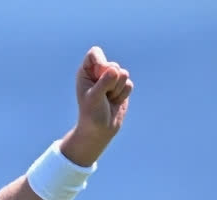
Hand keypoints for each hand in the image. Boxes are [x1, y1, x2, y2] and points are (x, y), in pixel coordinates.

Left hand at [61, 47, 133, 165]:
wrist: (99, 129)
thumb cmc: (91, 113)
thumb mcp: (94, 98)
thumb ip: (103, 83)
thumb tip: (114, 70)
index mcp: (86, 72)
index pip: (95, 53)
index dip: (101, 62)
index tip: (100, 74)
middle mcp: (98, 72)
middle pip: (113, 64)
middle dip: (111, 81)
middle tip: (102, 95)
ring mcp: (111, 79)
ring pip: (124, 74)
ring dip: (117, 90)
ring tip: (108, 99)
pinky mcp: (122, 86)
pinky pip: (130, 84)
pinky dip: (123, 95)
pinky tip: (115, 101)